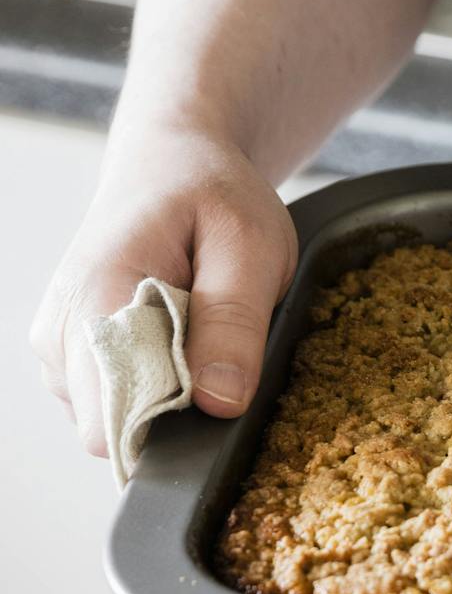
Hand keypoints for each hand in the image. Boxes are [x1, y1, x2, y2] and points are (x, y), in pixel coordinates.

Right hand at [29, 126, 297, 455]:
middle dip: (176, 407)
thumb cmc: (211, 195)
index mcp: (93, 300)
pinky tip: (178, 336)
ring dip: (169, 391)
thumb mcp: (250, 246)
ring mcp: (61, 348)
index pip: (109, 421)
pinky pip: (119, 400)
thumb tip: (220, 402)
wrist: (173, 164)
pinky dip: (157, 381)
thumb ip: (234, 323)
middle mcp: (60, 334)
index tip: (216, 385)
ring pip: (118, 418)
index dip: (173, 422)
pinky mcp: (75, 356)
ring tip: (197, 330)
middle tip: (215, 344)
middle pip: (114, 428)